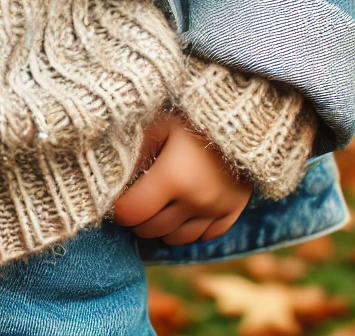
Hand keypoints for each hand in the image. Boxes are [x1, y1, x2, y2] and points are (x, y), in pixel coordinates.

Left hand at [113, 112, 251, 245]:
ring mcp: (216, 209)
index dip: (119, 209)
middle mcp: (196, 200)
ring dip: (161, 228)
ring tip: (156, 207)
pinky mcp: (233, 211)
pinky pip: (205, 237)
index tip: (117, 199)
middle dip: (137, 220)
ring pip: (177, 239)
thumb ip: (134, 151)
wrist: (241, 115)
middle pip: (152, 230)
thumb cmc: (192, 116)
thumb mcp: (158, 125)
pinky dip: (189, 230)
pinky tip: (182, 212)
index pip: (133, 213)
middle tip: (134, 202)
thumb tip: (113, 177)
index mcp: (173, 178)